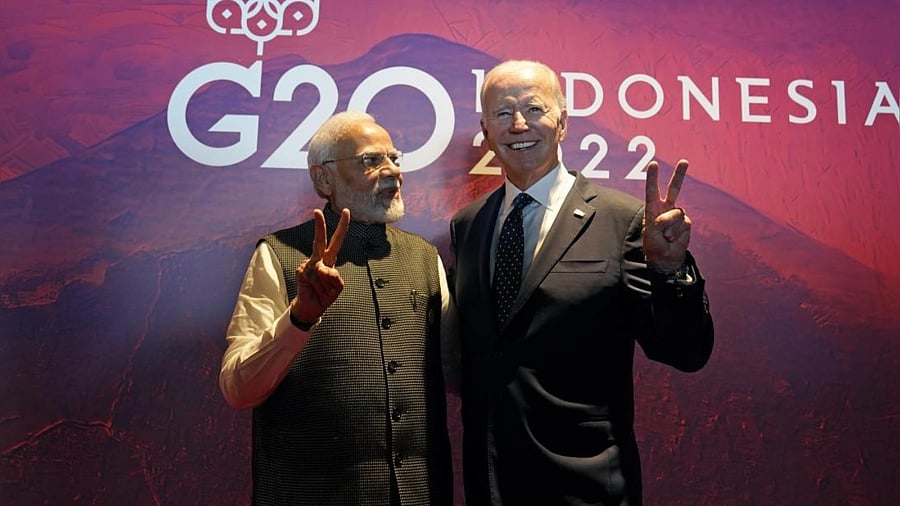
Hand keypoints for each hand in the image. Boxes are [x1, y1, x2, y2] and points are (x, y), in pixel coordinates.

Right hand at [290, 208, 349, 324]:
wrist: (311, 307)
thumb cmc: (325, 294)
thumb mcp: (338, 286)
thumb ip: (334, 276)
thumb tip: (321, 267)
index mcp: (329, 259)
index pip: (337, 240)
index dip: (342, 227)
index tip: (346, 211)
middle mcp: (318, 259)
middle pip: (319, 240)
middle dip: (319, 226)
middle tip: (316, 211)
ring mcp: (308, 264)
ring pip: (323, 271)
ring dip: (326, 285)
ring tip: (322, 291)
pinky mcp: (301, 271)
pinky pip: (316, 277)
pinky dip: (319, 286)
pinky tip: (314, 289)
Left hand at [643, 159, 690, 271]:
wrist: (665, 259)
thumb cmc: (654, 246)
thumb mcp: (650, 233)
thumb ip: (660, 221)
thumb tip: (676, 214)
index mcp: (652, 208)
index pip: (652, 190)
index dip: (653, 177)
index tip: (654, 164)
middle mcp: (666, 208)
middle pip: (673, 189)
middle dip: (679, 175)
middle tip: (684, 161)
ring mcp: (677, 215)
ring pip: (677, 213)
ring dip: (670, 227)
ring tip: (665, 236)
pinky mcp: (686, 223)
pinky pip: (683, 223)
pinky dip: (677, 232)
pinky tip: (673, 239)